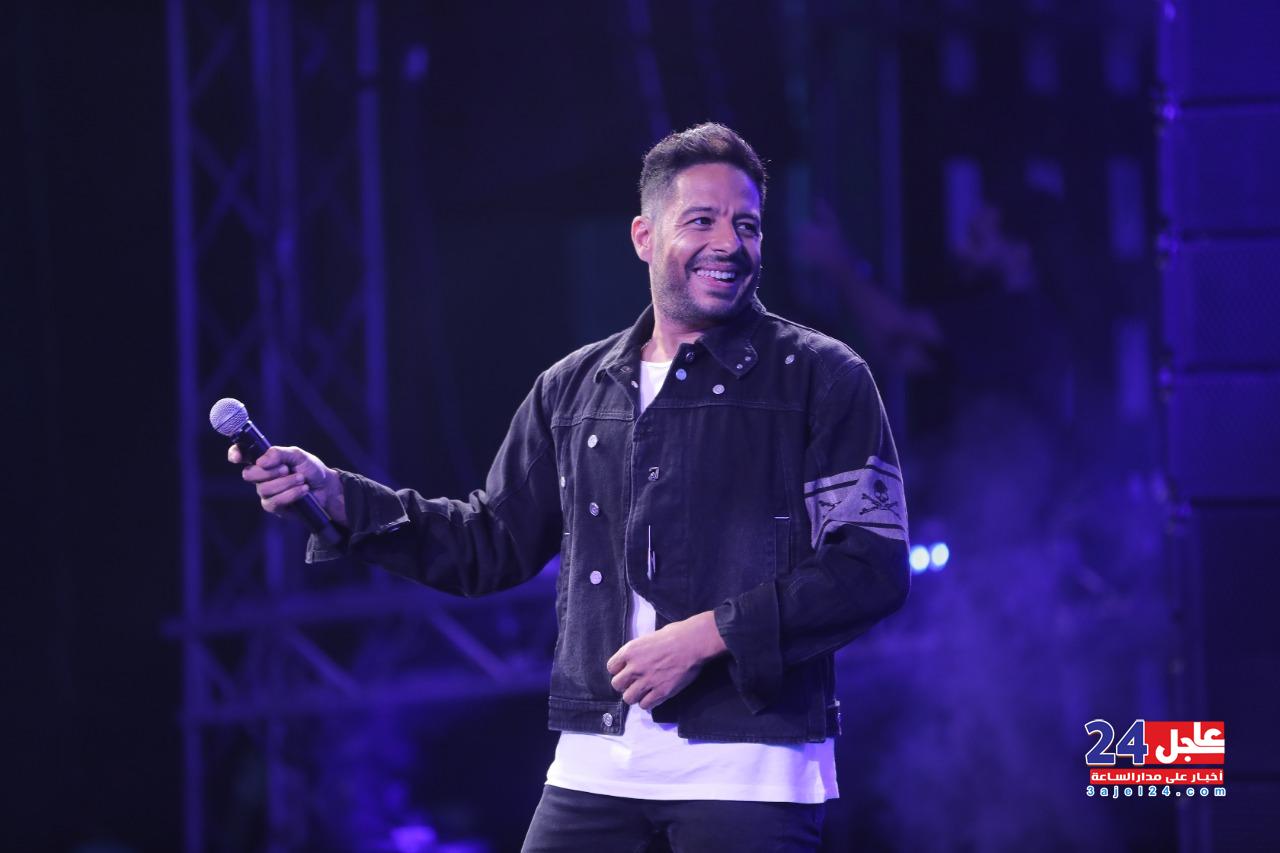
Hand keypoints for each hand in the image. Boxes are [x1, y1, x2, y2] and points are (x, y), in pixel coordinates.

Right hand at [228, 444, 347, 526]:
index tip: (237, 457)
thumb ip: (280, 454)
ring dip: (286, 482)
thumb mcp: (298, 455)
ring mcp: (265, 492)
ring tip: (302, 479)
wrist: (326, 488)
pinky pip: (274, 502)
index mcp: (264, 460)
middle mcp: (260, 476)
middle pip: (248, 474)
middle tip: (287, 469)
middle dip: (268, 472)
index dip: (235, 454)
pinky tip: (303, 490)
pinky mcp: (273, 507)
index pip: (242, 455)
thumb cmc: (310, 469)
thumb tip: (261, 461)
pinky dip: (291, 494)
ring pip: (263, 489)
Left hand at [606, 611, 726, 710]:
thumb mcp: (649, 638)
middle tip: (634, 682)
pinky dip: (648, 702)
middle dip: (624, 684)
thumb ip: (638, 652)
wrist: (693, 643)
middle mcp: (635, 667)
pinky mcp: (661, 692)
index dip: (619, 670)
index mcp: (630, 651)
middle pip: (616, 685)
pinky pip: (645, 705)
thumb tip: (635, 660)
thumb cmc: (675, 634)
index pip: (611, 667)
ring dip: (635, 696)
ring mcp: (647, 681)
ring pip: (629, 698)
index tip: (626, 671)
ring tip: (644, 691)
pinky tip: (654, 696)